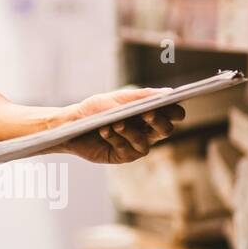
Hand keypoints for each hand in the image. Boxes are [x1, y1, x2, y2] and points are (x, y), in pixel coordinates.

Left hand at [54, 87, 185, 164]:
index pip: (174, 114)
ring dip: (129, 131)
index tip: (167, 103)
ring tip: (115, 123)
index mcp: (151, 115)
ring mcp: (137, 146)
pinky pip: (126, 149)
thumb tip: (168, 92)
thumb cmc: (96, 109)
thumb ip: (141, 96)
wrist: (72, 124)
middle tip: (147, 113)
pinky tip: (104, 131)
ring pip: (145, 142)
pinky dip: (115, 138)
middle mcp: (148, 132)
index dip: (174, 111)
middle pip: (166, 130)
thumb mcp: (117, 98)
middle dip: (158, 121)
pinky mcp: (124, 156)